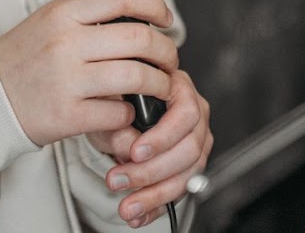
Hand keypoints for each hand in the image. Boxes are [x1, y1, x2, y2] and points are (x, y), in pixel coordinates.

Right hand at [0, 0, 178, 147]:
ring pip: (136, 77)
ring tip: (158, 86)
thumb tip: (137, 17)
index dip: (153, 4)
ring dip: (158, 84)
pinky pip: (118, 112)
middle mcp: (65, 43)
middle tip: (169, 60)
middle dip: (166, 51)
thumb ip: (87, 17)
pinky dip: (129, 113)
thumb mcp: (49, 23)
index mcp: (62, 14)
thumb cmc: (22, 61)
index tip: (166, 18)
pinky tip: (123, 110)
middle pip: (139, 38)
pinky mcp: (68, 115)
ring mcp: (67, 80)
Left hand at [93, 69, 211, 227]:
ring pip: (187, 175)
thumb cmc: (115, 101)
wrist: (114, 114)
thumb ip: (119, 125)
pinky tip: (139, 215)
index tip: (134, 153)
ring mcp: (196, 142)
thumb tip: (128, 149)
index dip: (162, 137)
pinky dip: (157, 207)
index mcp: (179, 89)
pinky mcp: (189, 167)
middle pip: (189, 149)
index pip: (185, 114)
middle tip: (118, 181)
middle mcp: (195, 115)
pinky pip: (180, 192)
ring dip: (154, 195)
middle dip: (152, 171)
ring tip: (126, 207)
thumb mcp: (108, 106)